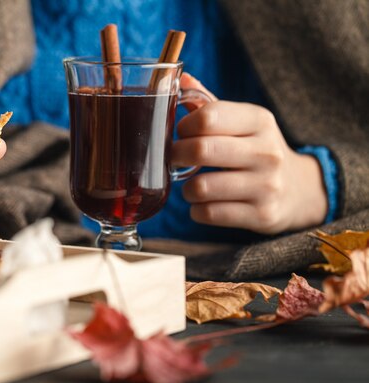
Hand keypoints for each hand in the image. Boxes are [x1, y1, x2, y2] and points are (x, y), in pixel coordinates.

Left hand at [171, 74, 327, 233]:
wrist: (299, 189)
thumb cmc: (256, 149)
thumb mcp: (241, 122)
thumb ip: (207, 103)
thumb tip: (177, 77)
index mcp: (259, 121)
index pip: (207, 117)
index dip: (183, 126)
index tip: (181, 133)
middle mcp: (267, 151)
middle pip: (201, 150)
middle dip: (175, 156)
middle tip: (174, 159)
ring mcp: (266, 185)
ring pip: (200, 187)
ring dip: (186, 188)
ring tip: (193, 185)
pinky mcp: (262, 215)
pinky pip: (208, 213)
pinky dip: (197, 210)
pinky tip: (205, 203)